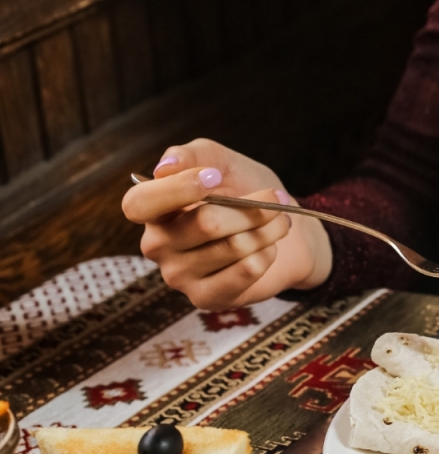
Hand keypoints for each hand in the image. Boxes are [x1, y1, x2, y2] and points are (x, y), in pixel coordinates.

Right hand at [122, 139, 331, 309]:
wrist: (285, 234)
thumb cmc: (245, 193)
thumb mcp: (222, 162)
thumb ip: (194, 155)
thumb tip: (164, 168)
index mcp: (151, 210)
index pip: (140, 204)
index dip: (177, 189)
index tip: (215, 177)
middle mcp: (157, 245)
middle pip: (205, 223)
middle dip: (250, 207)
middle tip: (275, 198)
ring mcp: (179, 276)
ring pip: (233, 246)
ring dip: (267, 228)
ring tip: (278, 222)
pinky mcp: (206, 298)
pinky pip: (245, 271)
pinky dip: (266, 253)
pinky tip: (267, 249)